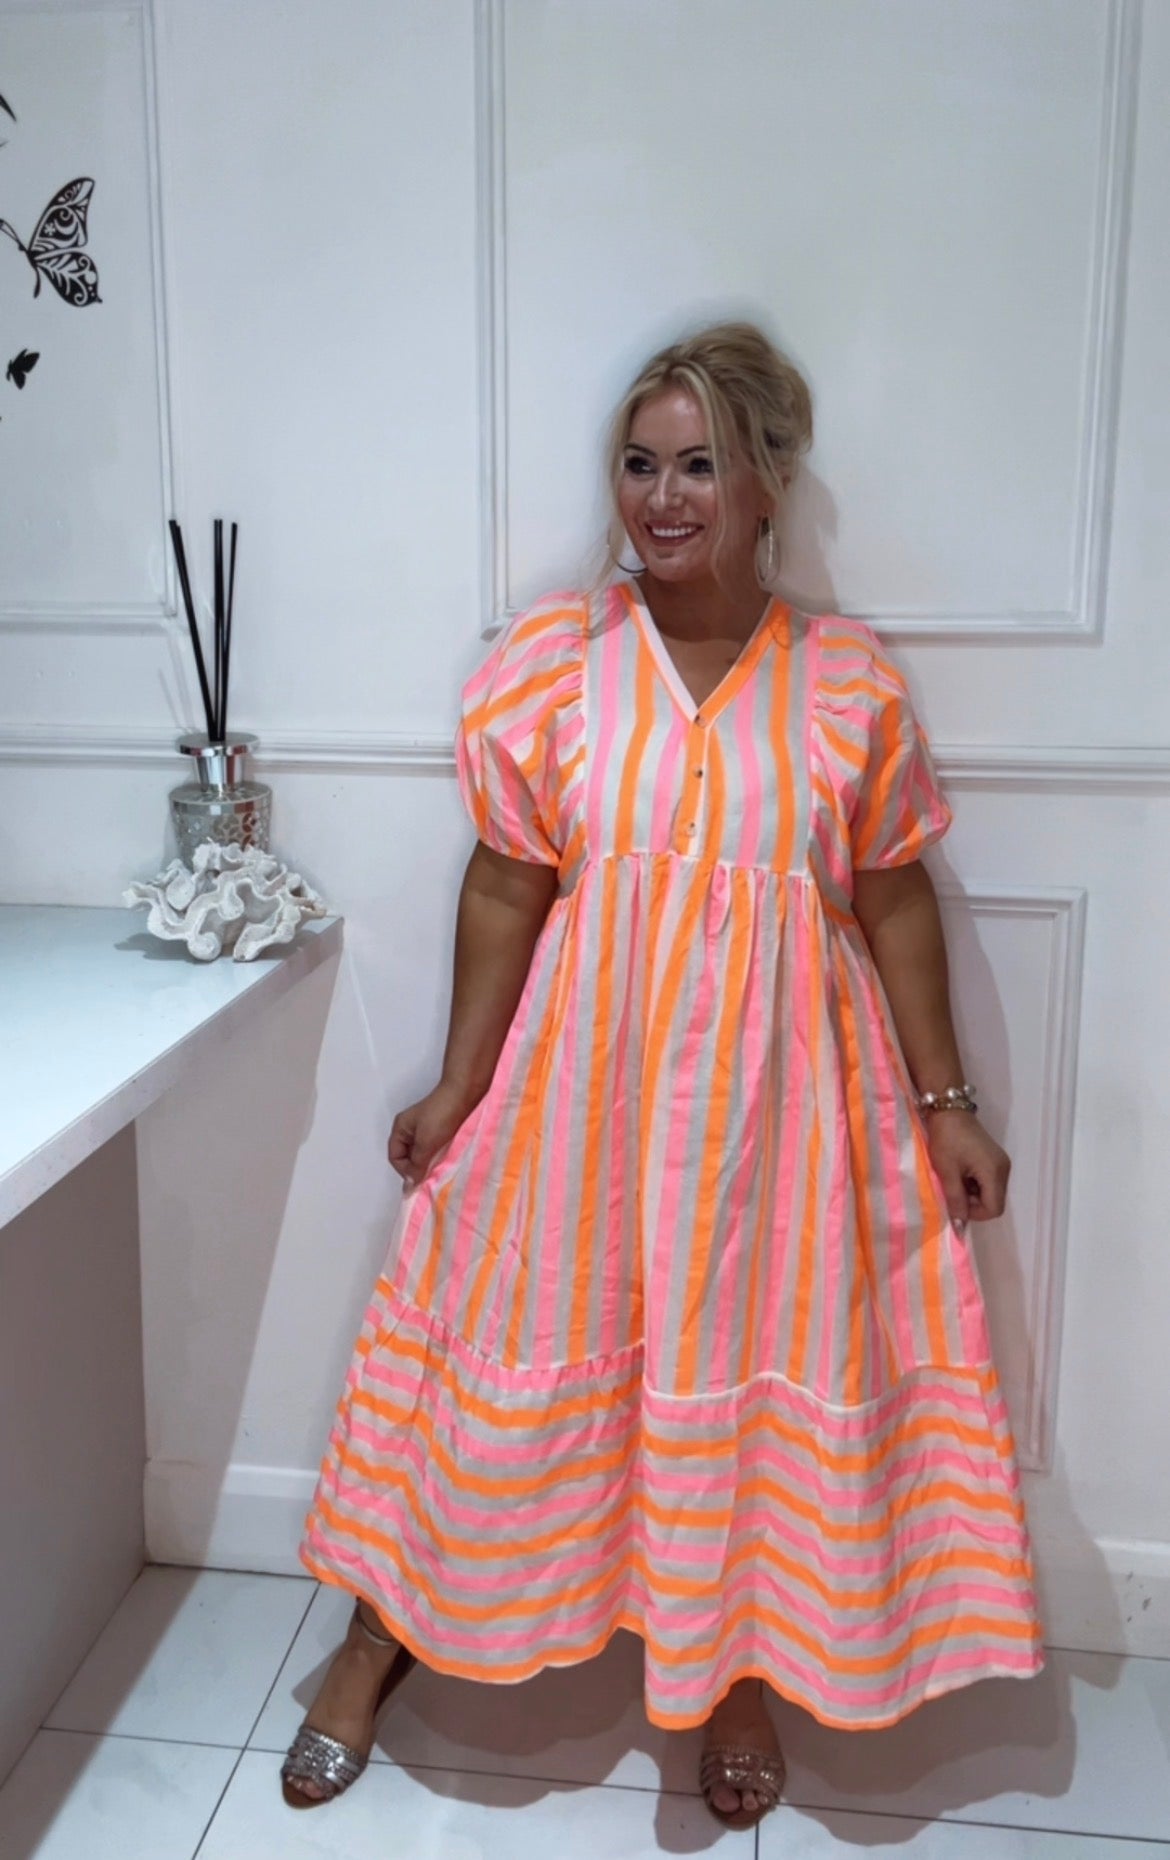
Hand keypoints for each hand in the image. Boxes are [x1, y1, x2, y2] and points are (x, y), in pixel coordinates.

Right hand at [388, 1080, 479, 1186]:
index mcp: (400, 1128)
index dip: (404, 1170)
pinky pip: (435, 1149)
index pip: (395, 1157)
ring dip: (430, 1163)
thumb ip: (417, 1164)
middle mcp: (411, 1129)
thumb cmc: (442, 1114)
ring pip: (423, 1154)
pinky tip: (448, 1160)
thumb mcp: (425, 1142)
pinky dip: (440, 1156)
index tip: (419, 1177)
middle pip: (408, 1156)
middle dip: (418, 1167)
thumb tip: (410, 1185)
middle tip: (431, 1177)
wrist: (465, 1094)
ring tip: (440, 1169)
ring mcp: (426, 1129)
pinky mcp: (441, 1129)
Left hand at [925, 1112, 1010, 1229]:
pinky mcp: (995, 1159)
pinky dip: (975, 1184)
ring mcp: (1001, 1163)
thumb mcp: (947, 1172)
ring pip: (991, 1193)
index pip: (994, 1209)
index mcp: (994, 1173)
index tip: (956, 1201)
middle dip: (973, 1204)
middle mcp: (1004, 1169)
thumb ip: (955, 1200)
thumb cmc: (946, 1140)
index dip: (974, 1213)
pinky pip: (989, 1181)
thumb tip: (960, 1226)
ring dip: (973, 1194)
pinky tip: (961, 1172)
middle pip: (994, 1202)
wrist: (949, 1110)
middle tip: (953, 1190)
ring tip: (955, 1179)